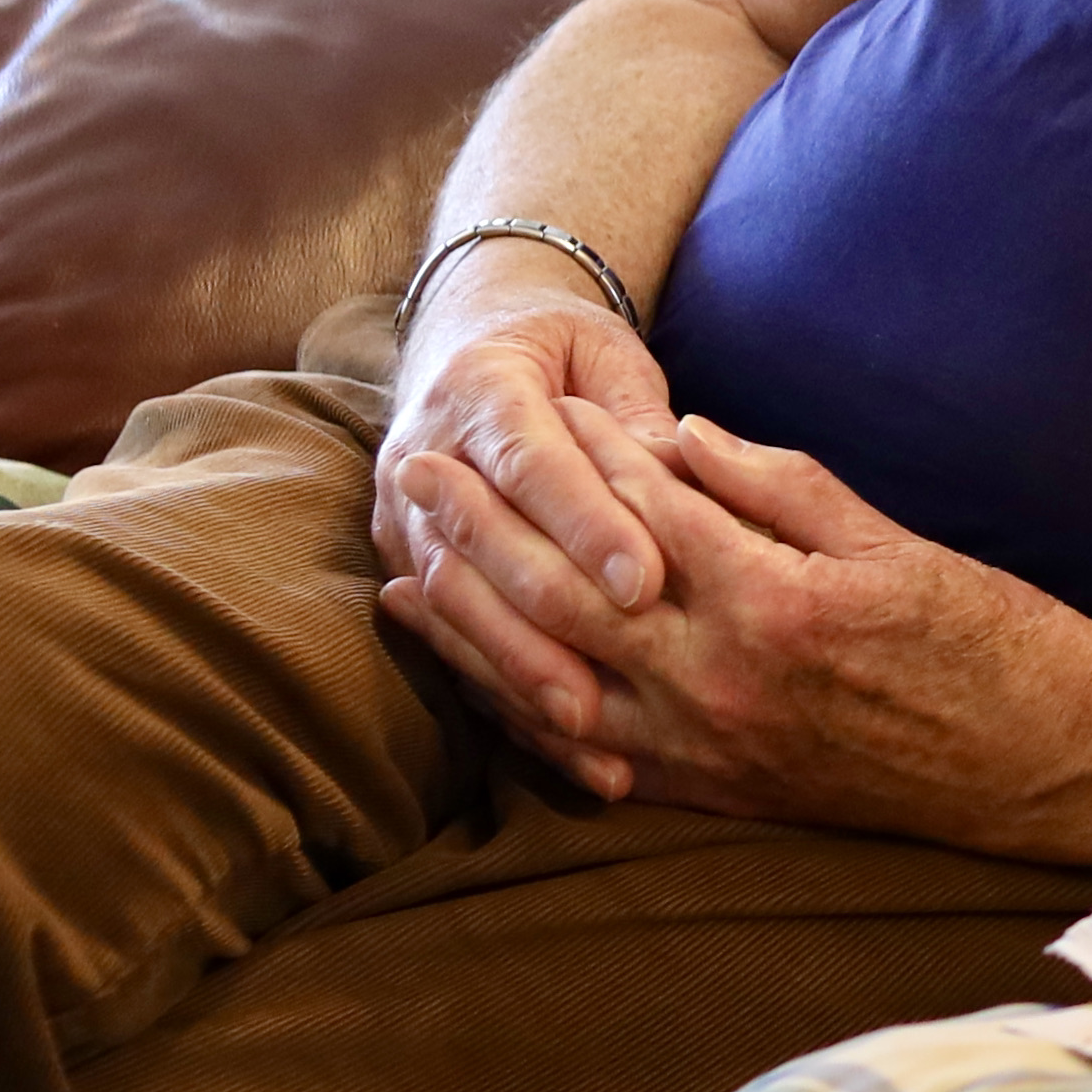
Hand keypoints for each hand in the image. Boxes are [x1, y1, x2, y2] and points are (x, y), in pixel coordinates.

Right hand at [376, 257, 679, 757]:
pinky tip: (564, 748)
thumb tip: (684, 471)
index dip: (587, 526)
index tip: (646, 584)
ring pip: (456, 607)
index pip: (535, 465)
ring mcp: (406, 518)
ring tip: (589, 733)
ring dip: (519, 676)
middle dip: (548, 624)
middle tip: (613, 688)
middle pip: (483, 551)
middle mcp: (428, 453)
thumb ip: (639, 412)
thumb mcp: (605, 353)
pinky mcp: (408, 568)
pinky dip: (507, 697)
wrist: (468, 343)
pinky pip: (450, 643)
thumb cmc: (563, 350)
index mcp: (483, 386)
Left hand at [384, 404, 1091, 842]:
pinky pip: (591, 760)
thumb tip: (680, 435)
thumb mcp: (896, 544)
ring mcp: (711, 747)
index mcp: (776, 602)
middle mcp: (724, 681)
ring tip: (405, 572)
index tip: (528, 406)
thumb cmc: (988, 641)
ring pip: (556, 683)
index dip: (579, 456)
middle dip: (483, 530)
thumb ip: (781, 488)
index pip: (645, 514)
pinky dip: (522, 718)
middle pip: (569, 595)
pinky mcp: (715, 793)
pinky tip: (476, 682)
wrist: (1038, 767)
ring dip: (472, 629)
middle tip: (417, 471)